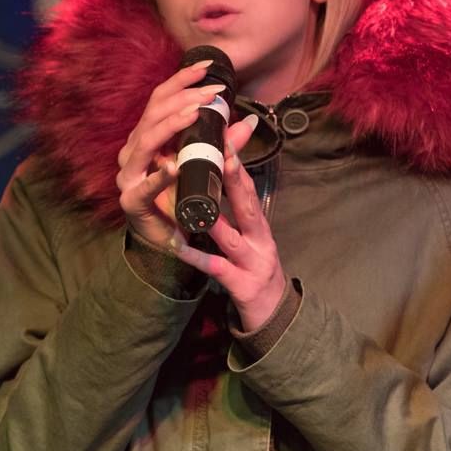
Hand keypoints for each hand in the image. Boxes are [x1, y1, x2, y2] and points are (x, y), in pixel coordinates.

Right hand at [116, 61, 261, 253]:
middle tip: (211, 93)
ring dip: (171, 125)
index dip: (181, 81)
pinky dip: (159, 176)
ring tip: (194, 114)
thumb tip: (248, 123)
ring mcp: (129, 174)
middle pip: (153, 113)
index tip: (207, 68)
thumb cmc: (181, 196)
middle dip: (183, 99)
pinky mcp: (132, 201)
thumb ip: (224, 145)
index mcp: (147, 136)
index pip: (160, 99)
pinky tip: (173, 167)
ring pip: (145, 141)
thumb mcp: (205, 166)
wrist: (168, 236)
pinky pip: (144, 186)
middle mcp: (133, 150)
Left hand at [172, 128, 286, 331]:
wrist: (272, 314)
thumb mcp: (250, 236)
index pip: (247, 187)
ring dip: (214, 216)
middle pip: (247, 204)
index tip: (223, 136)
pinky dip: (197, 257)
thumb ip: (237, 208)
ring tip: (196, 197)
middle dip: (235, 178)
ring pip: (231, 236)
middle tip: (223, 153)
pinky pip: (215, 268)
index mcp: (258, 223)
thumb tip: (224, 175)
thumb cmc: (254, 268)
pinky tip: (178, 247)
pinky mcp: (241, 285)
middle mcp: (259, 238)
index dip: (237, 163)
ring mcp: (252, 262)